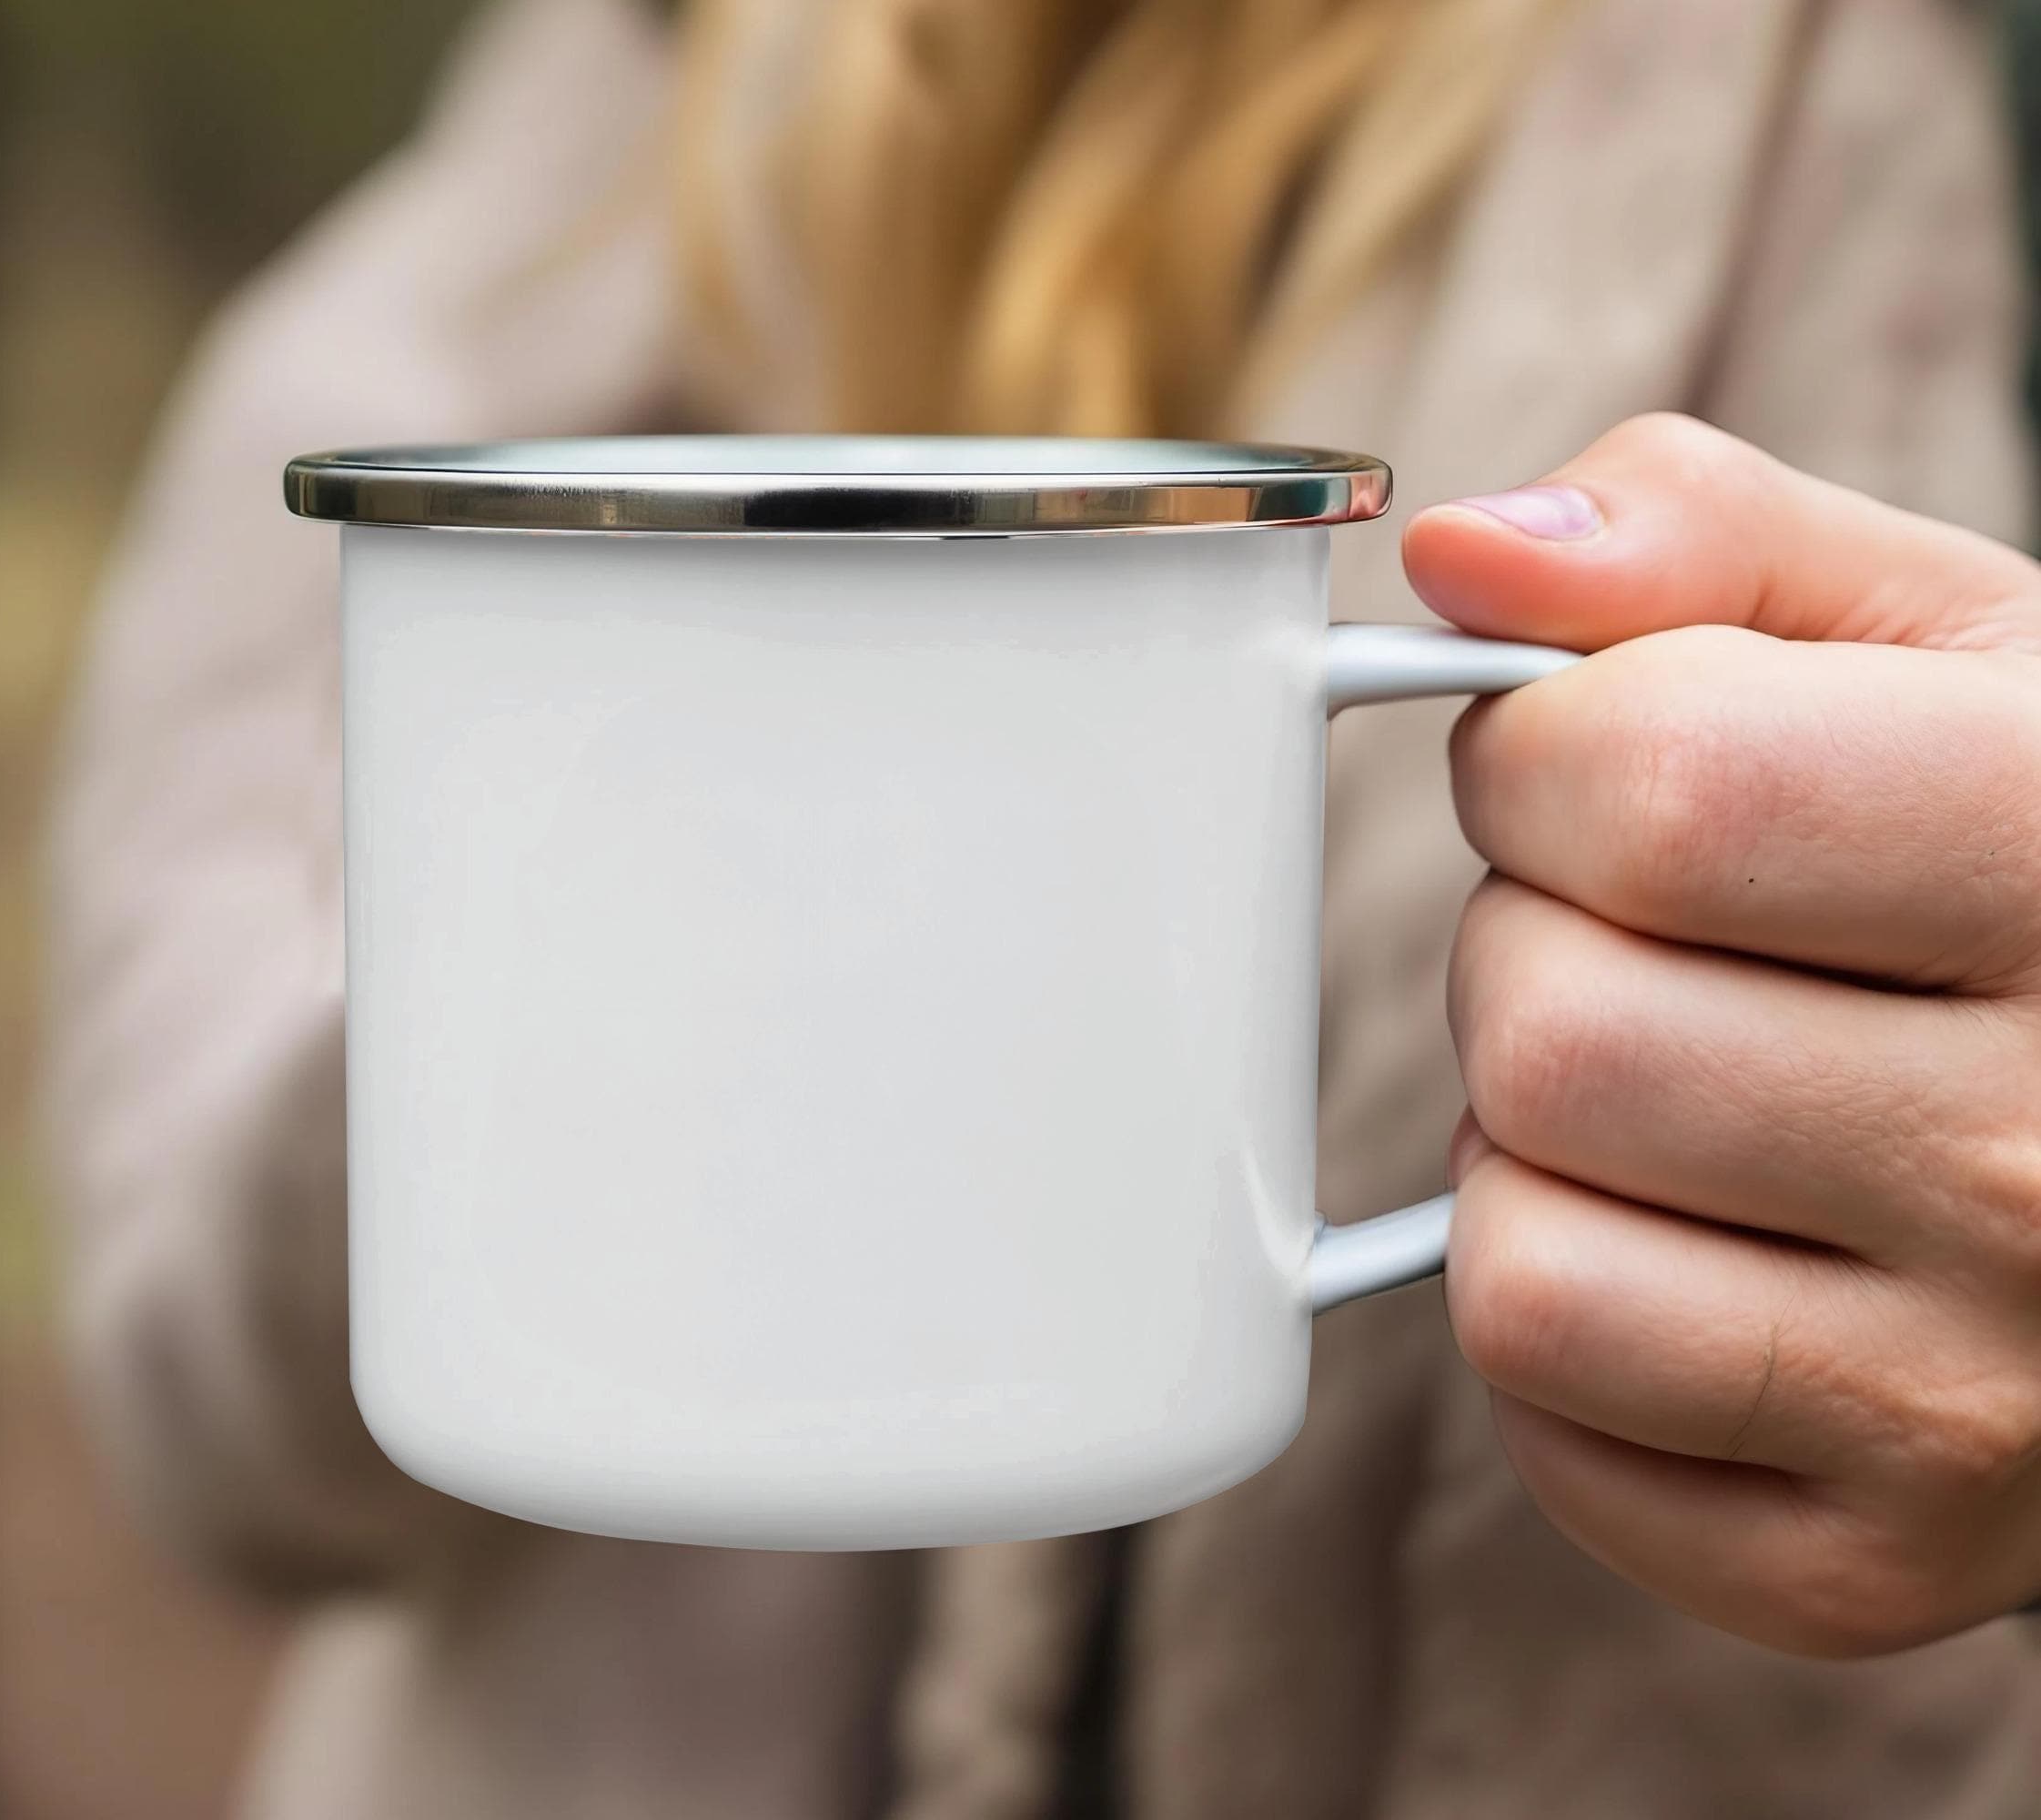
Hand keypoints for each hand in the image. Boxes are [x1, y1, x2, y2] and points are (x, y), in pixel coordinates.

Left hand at [1404, 413, 2040, 1655]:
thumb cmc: (2032, 867)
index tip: (1590, 761)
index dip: (1542, 751)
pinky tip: (1688, 1242)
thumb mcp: (1948, 642)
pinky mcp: (1874, 1563)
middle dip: (1531, 949)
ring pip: (1522, 1254)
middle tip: (1646, 942)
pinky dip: (1562, 1316)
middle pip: (1557, 1034)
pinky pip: (1548, 1423)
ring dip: (1532, 1145)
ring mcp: (1982, 1408)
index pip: (1657, 790)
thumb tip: (1458, 551)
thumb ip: (1704, 547)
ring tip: (1673, 1093)